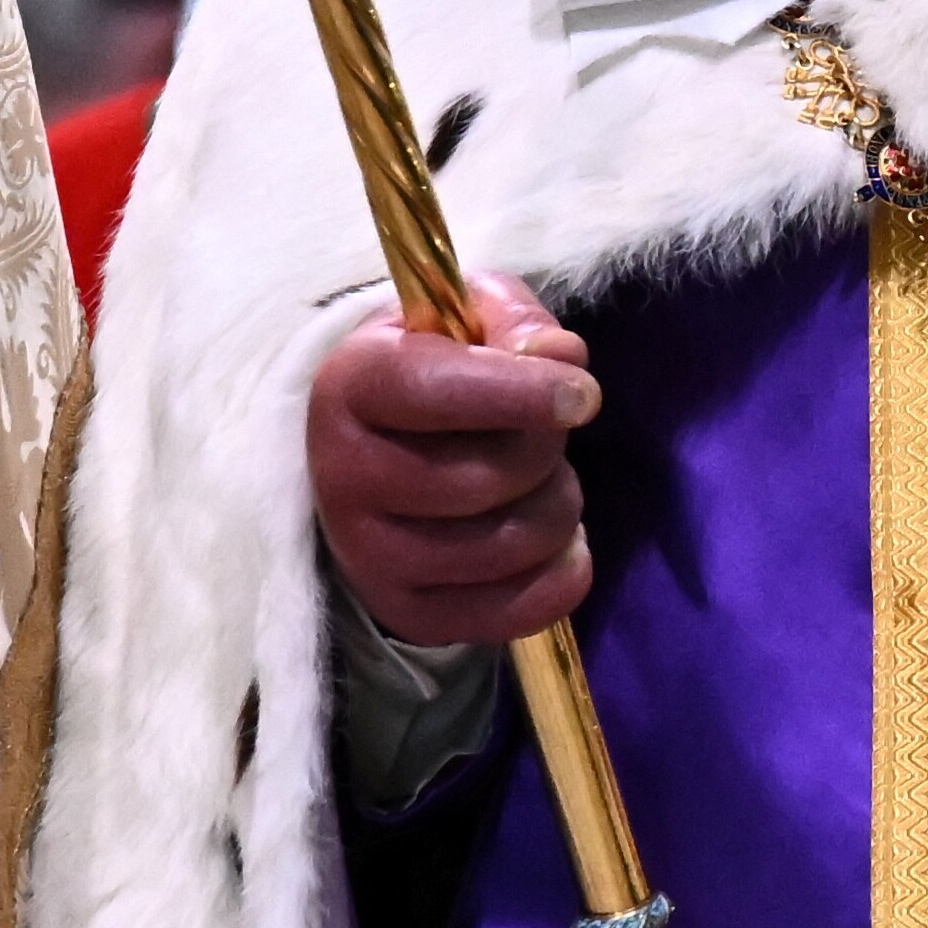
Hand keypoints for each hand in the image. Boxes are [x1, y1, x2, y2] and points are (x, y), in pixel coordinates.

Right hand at [308, 273, 600, 645]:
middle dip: (546, 447)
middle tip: (546, 429)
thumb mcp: (468, 315)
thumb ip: (517, 323)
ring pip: (509, 544)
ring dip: (558, 503)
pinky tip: (559, 538)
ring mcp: (367, 557)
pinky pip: (516, 611)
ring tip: (542, 477)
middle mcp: (343, 477)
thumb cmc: (434, 363)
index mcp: (350, 385)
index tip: (584, 394)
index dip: (521, 393)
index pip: (435, 393)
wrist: (376, 443)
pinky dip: (563, 572)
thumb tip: (561, 358)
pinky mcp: (406, 613)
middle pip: (485, 478)